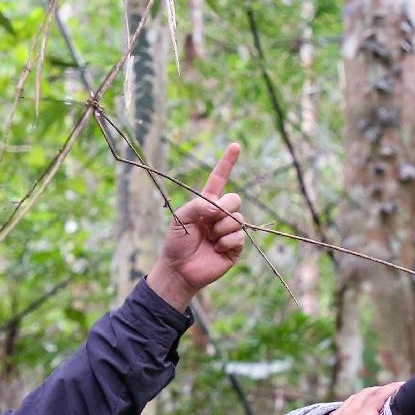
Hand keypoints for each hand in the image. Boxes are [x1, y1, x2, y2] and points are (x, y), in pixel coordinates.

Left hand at [148, 142, 245, 309]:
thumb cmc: (176, 243)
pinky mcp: (235, 248)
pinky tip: (216, 248)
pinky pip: (239, 236)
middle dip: (224, 207)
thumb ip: (198, 205)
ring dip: (221, 228)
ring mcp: (229, 231)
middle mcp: (220, 215)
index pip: (219, 179)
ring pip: (238, 219)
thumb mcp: (181, 218)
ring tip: (210, 238)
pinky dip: (226, 241)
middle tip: (210, 219)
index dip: (227, 162)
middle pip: (235, 199)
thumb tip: (218, 208)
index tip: (235, 145)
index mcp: (206, 204)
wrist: (178, 270)